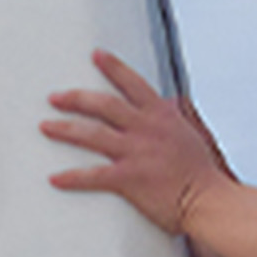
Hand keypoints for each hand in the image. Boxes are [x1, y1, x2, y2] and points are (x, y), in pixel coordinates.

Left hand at [44, 51, 234, 233]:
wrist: (210, 201)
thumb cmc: (205, 177)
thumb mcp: (195, 137)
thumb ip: (178, 119)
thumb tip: (174, 105)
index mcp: (162, 117)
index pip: (133, 83)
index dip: (113, 67)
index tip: (97, 55)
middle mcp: (146, 129)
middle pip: (103, 104)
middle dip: (76, 98)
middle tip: (55, 97)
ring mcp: (135, 152)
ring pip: (91, 133)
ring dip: (65, 129)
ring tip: (46, 127)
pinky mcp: (128, 178)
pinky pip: (92, 175)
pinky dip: (71, 177)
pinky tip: (55, 178)